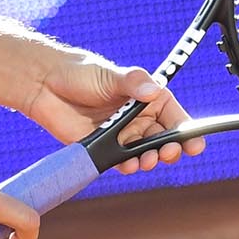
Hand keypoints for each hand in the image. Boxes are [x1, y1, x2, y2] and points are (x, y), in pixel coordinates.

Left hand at [25, 54, 203, 174]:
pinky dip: (128, 166)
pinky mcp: (104, 148)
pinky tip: (129, 165)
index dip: (187, 131)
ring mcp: (122, 135)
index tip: (194, 144)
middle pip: (164, 139)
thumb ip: (132, 83)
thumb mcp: (109, 75)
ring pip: (145, 153)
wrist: (44, 86)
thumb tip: (152, 90)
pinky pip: (122, 161)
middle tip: (169, 153)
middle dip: (170, 149)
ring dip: (150, 159)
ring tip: (147, 160)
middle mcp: (138, 118)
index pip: (175, 116)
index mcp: (147, 98)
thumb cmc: (80, 73)